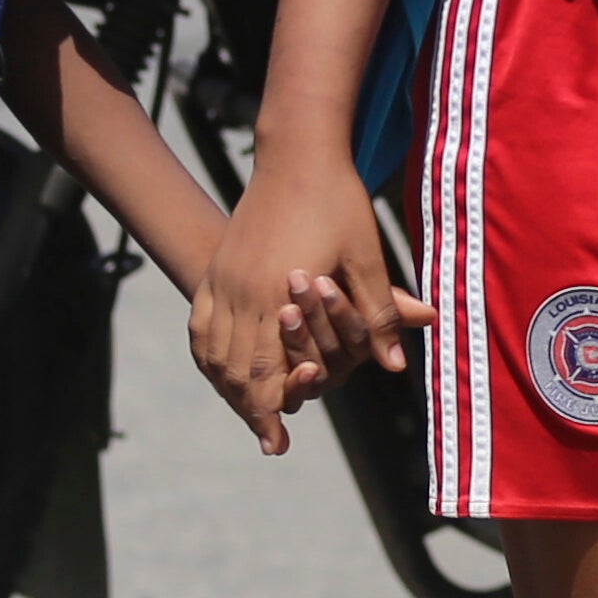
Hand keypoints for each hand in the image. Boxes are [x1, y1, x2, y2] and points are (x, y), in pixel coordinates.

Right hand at [189, 152, 430, 455]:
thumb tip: (396, 365)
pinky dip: (209, 353)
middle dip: (248, 408)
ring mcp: (224, 277)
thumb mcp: (366, 256)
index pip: (265, 370)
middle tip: (268, 439)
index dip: (269, 411)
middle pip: (234, 369)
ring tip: (247, 411)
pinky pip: (201, 323)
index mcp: (276, 291)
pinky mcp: (218, 266)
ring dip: (228, 385)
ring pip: (213, 350)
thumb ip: (378, 312)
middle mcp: (241, 289)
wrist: (297, 152)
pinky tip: (222, 368)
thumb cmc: (337, 201)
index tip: (276, 445)